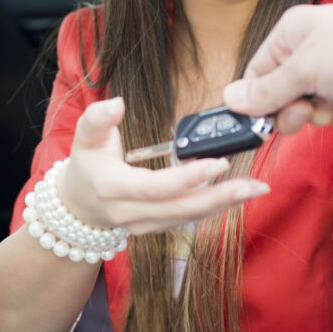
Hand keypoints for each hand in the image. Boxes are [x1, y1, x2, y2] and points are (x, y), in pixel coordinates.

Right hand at [57, 97, 270, 233]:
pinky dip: (213, 208)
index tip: (219, 163)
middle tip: (254, 185)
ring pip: (188, 218)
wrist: (77, 208)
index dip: (188, 178)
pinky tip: (236, 196)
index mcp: (113, 187)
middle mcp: (130, 212)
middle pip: (181, 209)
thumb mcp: (83, 137)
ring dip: (225, 205)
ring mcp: (144, 225)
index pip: (156, 187)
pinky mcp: (156, 228)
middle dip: (221, 198)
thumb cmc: (84, 166)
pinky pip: (188, 220)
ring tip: (255, 189)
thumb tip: (119, 103)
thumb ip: (98, 118)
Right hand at [223, 0, 332, 132]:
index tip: (260, 124)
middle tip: (309, 109)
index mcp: (288, 37)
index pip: (256, 77)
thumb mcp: (304, 69)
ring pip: (315, 112)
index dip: (257, 103)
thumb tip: (230, 99)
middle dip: (297, 112)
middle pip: (283, 100)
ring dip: (329, 112)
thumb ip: (267, 90)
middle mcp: (308, 53)